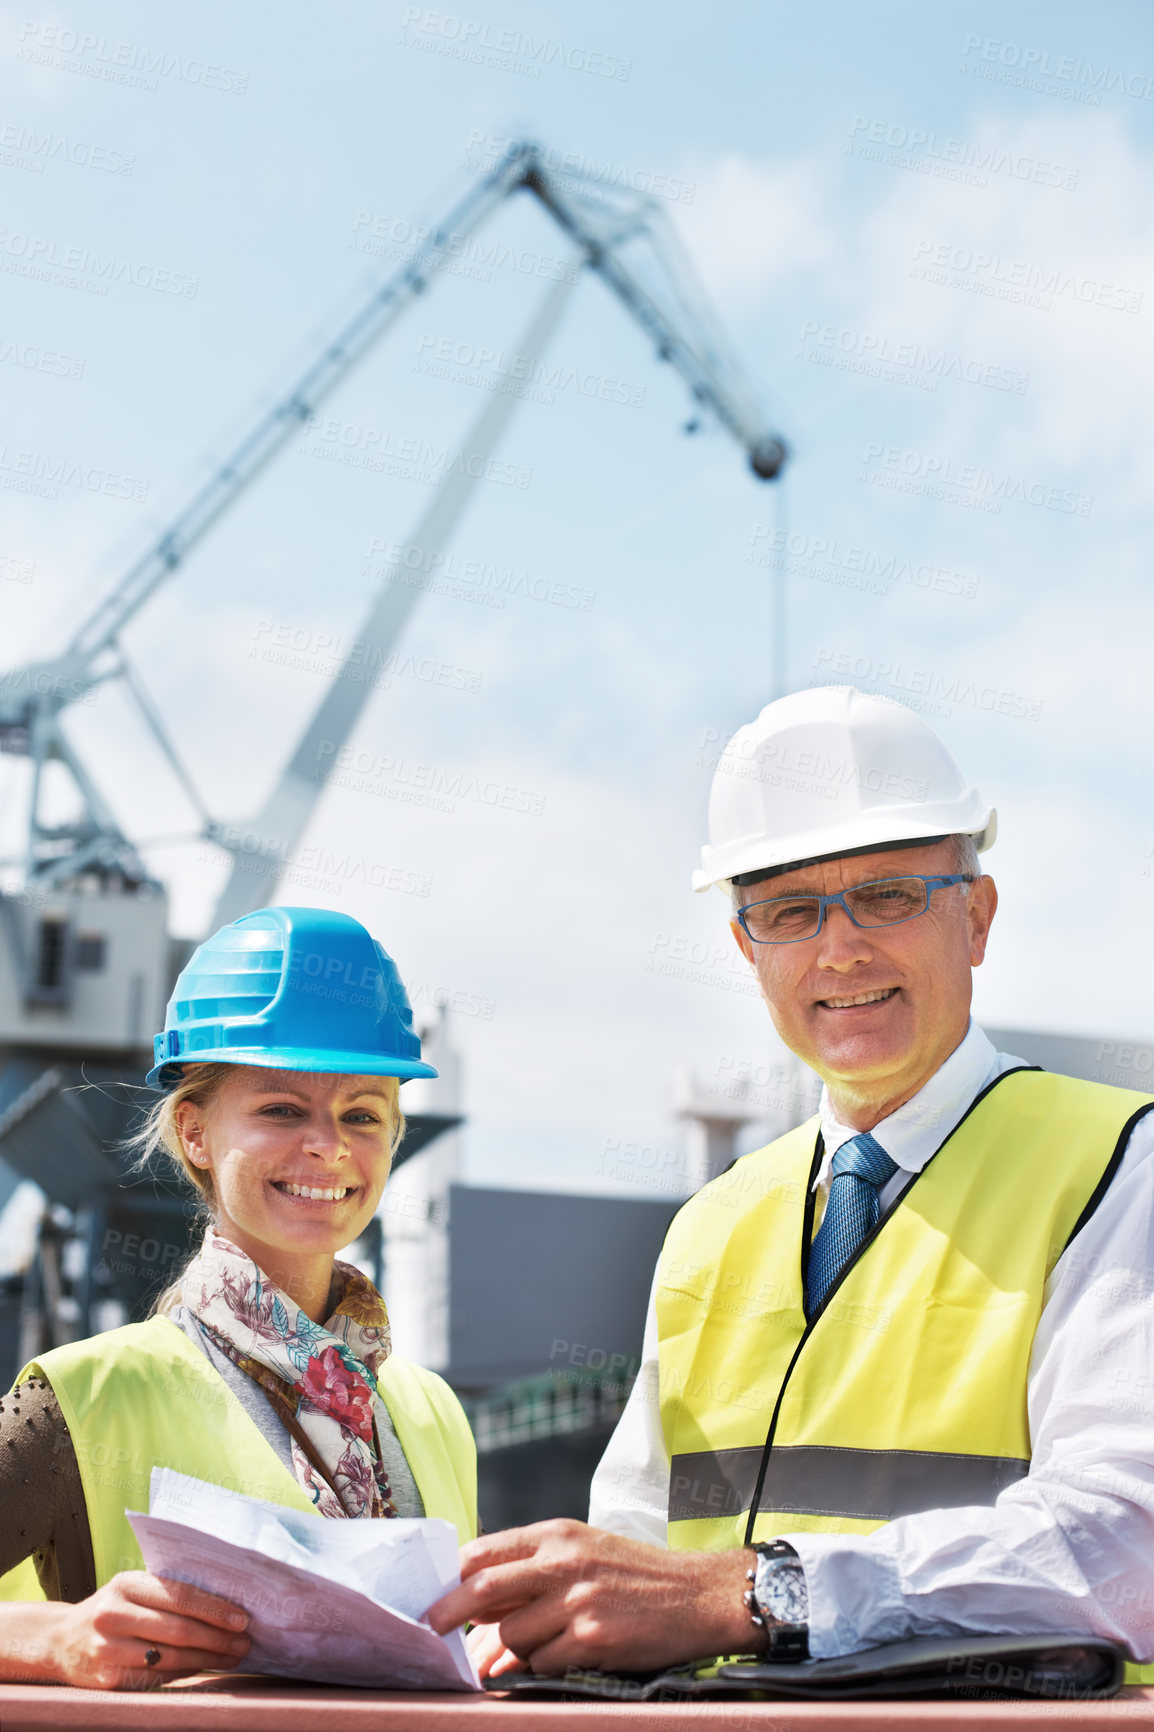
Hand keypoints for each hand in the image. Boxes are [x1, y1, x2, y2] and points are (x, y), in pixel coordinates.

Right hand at [50, 1572, 250, 1689]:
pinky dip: (184, 1672)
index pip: (179, 1596)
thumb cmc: (111, 1608)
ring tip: (232, 1656)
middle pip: (177, 1630)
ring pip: (169, 1658)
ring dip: (207, 1659)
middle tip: (244, 1642)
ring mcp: (108, 1649)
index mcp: (125, 1584)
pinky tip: (202, 1667)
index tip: (242, 1619)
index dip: (214, 1609)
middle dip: (216, 1638)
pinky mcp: (107, 1679)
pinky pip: (155, 1677)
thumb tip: (223, 1605)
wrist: (59, 1640)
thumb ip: (166, 1592)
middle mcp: (113, 1615)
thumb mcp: (131, 1589)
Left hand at [428, 1519, 759, 1676]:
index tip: (430, 1597)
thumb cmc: (635, 1574)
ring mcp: (578, 1601)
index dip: (450, 1578)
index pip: (482, 1551)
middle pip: (482, 1589)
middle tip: (430, 1633)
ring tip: (523, 1653)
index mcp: (556, 1534)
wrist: (699, 1595)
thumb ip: (533, 1570)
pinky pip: (543, 1664)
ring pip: (510, 1636)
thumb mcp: (584, 1550)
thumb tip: (479, 1614)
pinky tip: (562, 1658)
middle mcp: (563, 1562)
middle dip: (446, 1615)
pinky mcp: (594, 1639)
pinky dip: (542, 1668)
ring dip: (507, 1653)